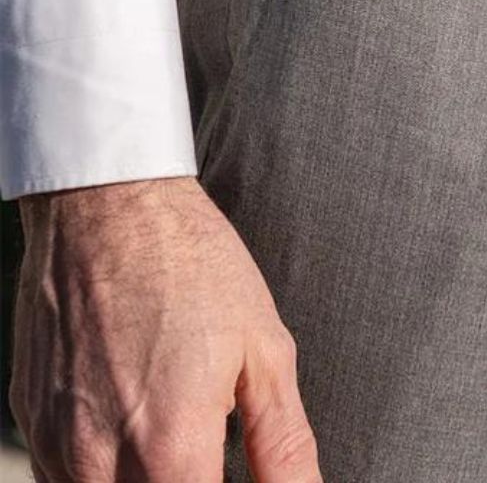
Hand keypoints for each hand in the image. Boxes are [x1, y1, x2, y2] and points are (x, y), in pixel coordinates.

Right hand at [9, 177, 321, 481]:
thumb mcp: (265, 348)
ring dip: (145, 479)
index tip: (234, 470)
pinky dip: (103, 469)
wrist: (109, 204)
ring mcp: (56, 446)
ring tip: (175, 423)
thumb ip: (284, 443)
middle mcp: (100, 462)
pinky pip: (64, 480)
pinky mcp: (31, 423)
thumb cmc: (193, 264)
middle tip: (209, 454)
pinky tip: (135, 417)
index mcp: (170, 448)